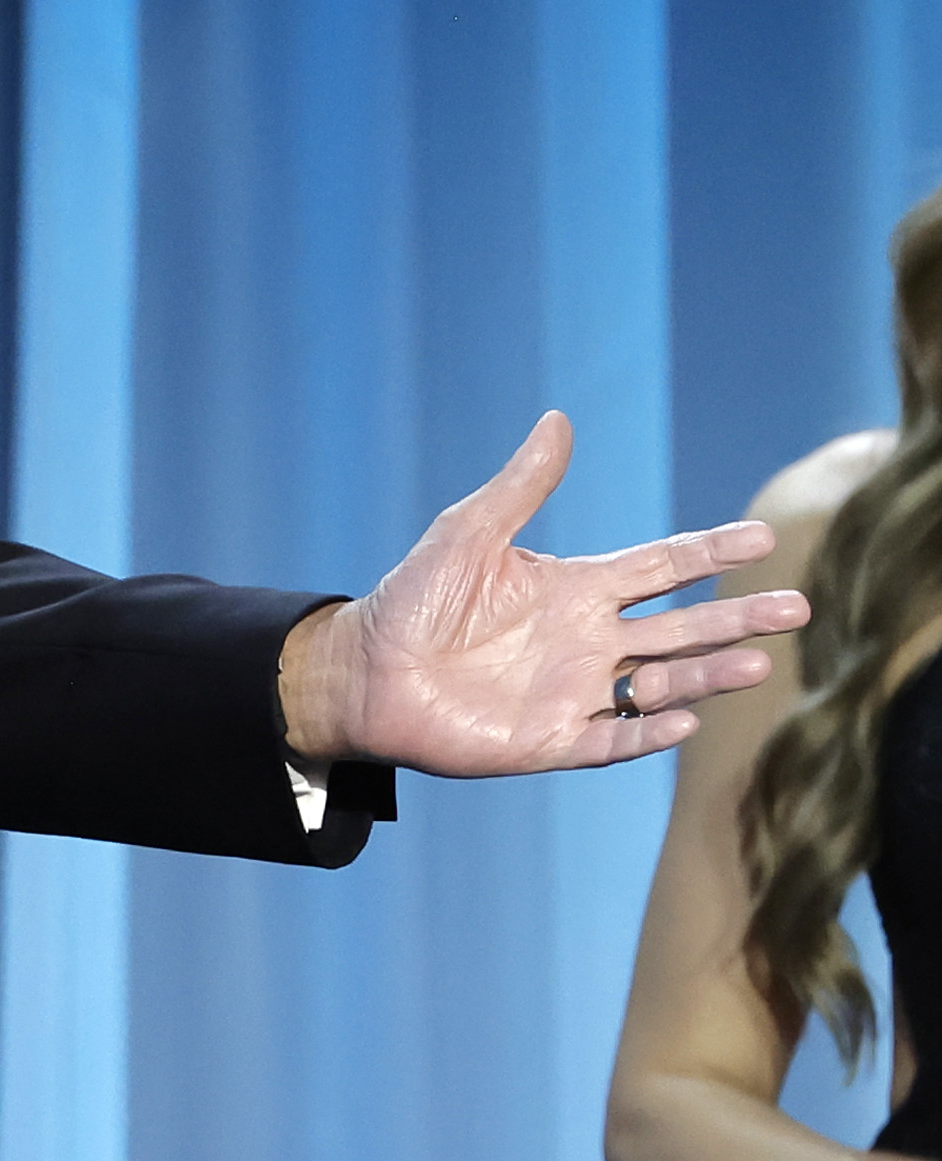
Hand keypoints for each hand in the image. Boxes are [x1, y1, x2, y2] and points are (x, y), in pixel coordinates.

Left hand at [277, 410, 809, 773]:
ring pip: (661, 684)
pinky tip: (683, 718)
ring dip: (708, 675)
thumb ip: (520, 485)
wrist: (362, 672)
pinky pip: (612, 739)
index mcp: (577, 588)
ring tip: (758, 664)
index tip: (764, 537)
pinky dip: (647, 732)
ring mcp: (574, 691)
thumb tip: (558, 420)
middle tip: (798, 609)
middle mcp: (588, 640)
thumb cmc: (412, 600)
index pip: (663, 567)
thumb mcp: (467, 533)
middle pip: (682, 628)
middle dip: (738, 618)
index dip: (711, 552)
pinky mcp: (550, 740)